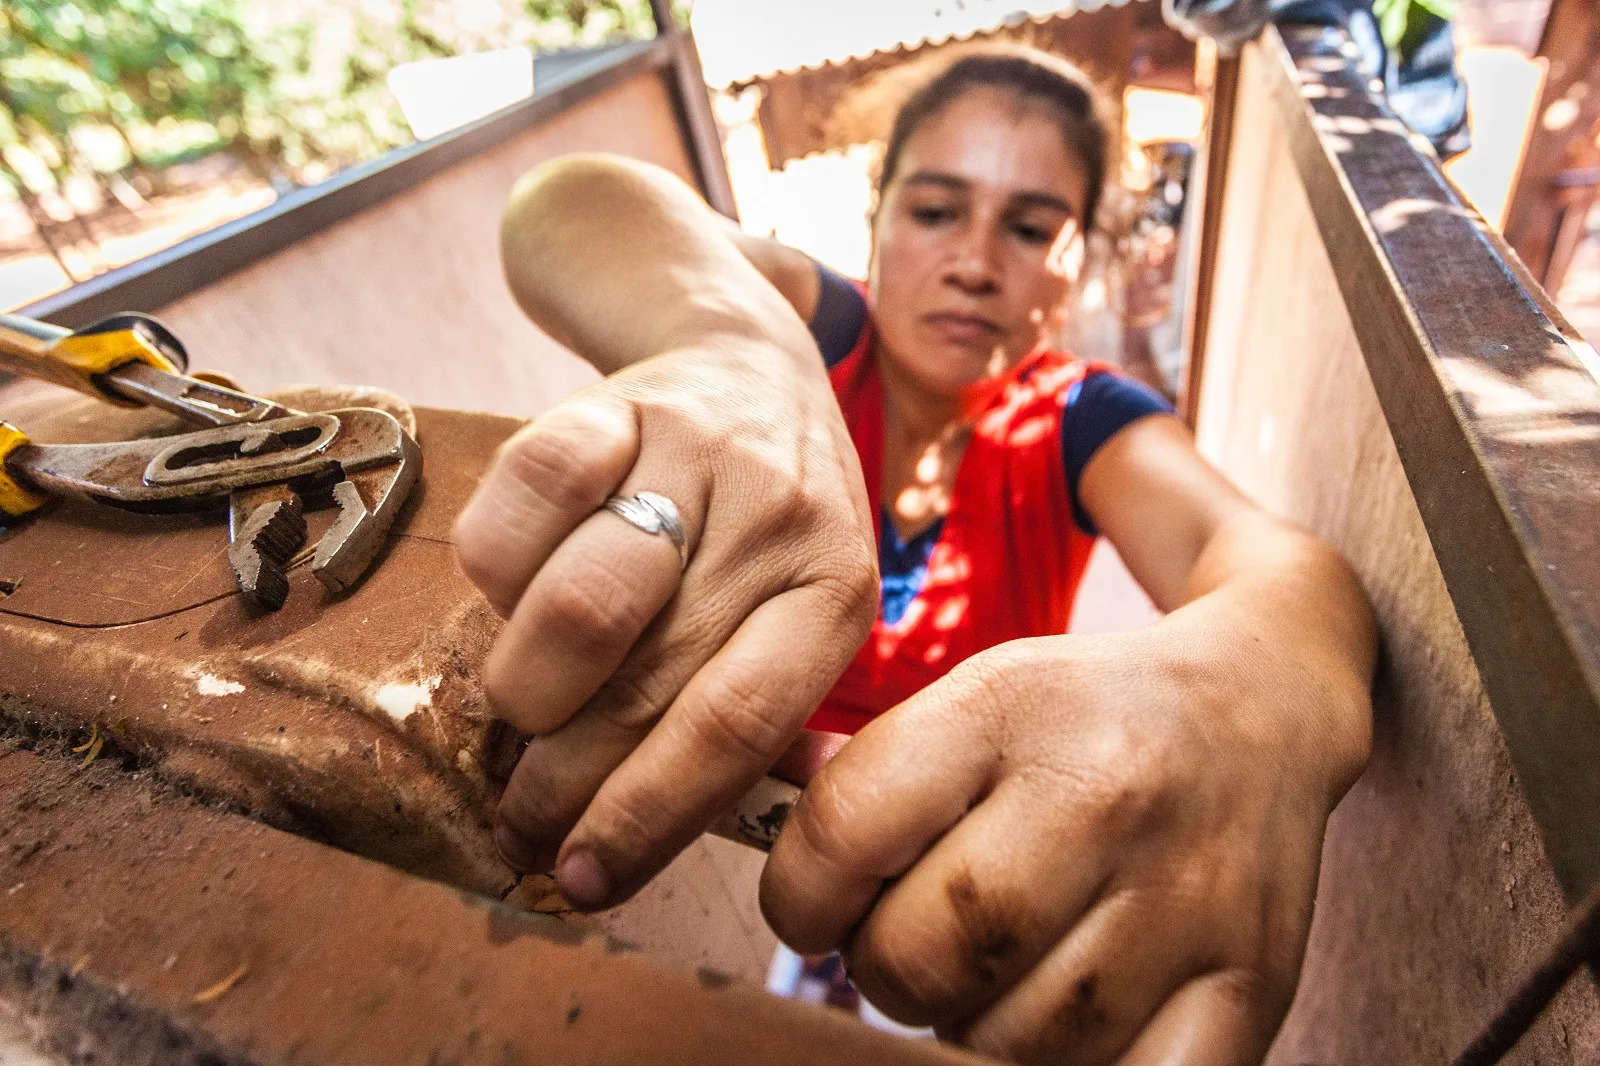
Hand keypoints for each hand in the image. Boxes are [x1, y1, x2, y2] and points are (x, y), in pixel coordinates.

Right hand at [454, 335, 876, 907]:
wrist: (748, 361)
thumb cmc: (770, 528)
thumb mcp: (800, 612)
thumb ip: (758, 717)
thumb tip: (674, 846)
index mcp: (834, 592)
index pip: (739, 724)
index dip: (648, 815)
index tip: (583, 878)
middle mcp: (779, 518)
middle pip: (648, 678)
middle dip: (566, 780)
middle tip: (520, 822)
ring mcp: (697, 452)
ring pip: (580, 603)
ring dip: (525, 686)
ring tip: (519, 707)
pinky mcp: (614, 402)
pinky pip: (522, 504)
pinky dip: (496, 570)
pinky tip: (514, 593)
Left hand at [761, 606, 1371, 1064]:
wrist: (1257, 708)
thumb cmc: (1082, 717)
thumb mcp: (972, 696)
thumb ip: (863, 777)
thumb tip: (761, 848)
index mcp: (1013, 706)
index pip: (843, 832)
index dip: (797, 894)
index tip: (813, 904)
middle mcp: (1105, 795)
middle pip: (922, 954)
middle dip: (885, 969)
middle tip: (912, 942)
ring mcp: (1186, 897)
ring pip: (1011, 1043)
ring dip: (976, 1027)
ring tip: (998, 966)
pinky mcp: (1250, 984)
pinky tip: (1063, 1014)